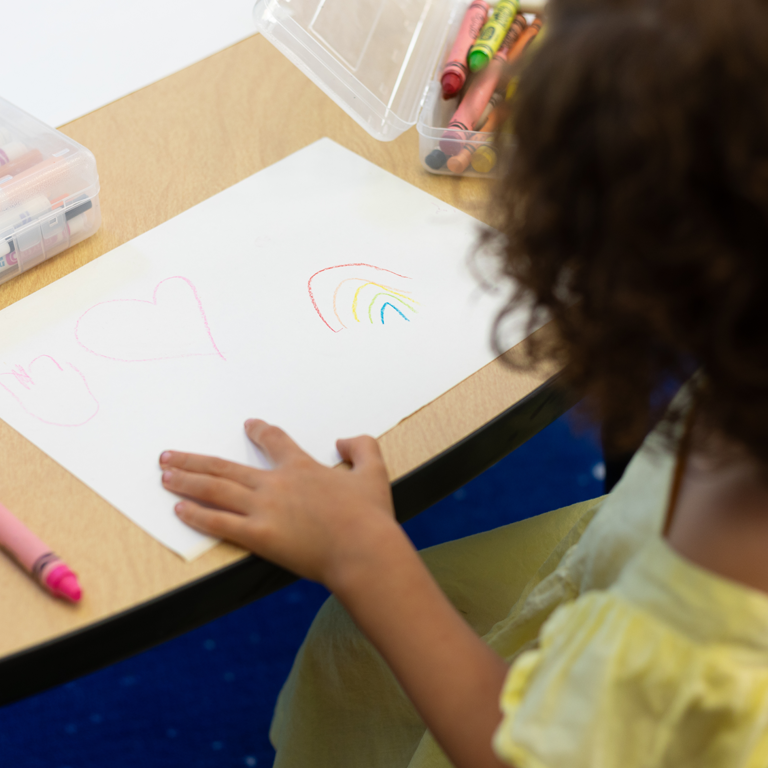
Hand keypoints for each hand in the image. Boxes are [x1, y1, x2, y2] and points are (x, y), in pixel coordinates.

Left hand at [159, 419, 397, 587]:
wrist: (363, 551)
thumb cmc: (370, 516)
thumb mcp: (374, 472)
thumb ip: (361, 447)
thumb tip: (343, 439)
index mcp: (301, 468)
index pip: (274, 441)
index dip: (260, 431)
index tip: (249, 425)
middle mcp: (276, 484)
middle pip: (225, 466)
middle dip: (194, 459)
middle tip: (170, 455)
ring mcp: (264, 510)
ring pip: (215, 490)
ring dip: (186, 480)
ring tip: (164, 475)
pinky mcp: (259, 537)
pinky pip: (220, 523)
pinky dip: (197, 516)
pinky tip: (179, 510)